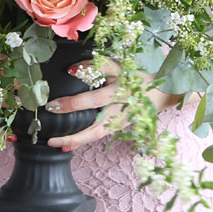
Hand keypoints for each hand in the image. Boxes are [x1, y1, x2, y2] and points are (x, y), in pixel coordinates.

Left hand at [43, 58, 184, 149]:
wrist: (161, 93)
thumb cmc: (137, 78)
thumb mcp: (120, 67)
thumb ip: (96, 66)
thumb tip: (71, 69)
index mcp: (119, 95)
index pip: (91, 101)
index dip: (71, 104)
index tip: (52, 106)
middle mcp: (118, 113)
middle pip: (93, 130)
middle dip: (72, 137)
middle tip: (51, 140)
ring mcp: (119, 124)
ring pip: (95, 137)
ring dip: (76, 143)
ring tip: (56, 145)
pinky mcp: (117, 128)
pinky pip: (98, 135)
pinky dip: (83, 141)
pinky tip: (68, 145)